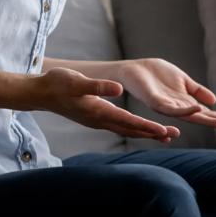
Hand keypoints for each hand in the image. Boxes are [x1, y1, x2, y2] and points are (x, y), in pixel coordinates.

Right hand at [35, 67, 179, 142]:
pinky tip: (142, 128)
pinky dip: (134, 128)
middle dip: (153, 133)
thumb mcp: (78, 81)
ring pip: (126, 130)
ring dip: (146, 132)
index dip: (147, 126)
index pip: (128, 121)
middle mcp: (100, 120)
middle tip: (174, 134)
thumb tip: (118, 89)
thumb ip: (98, 86)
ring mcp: (98, 121)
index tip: (164, 130)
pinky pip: (120, 126)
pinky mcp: (95, 118)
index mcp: (99, 112)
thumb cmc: (58, 84)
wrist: (41, 93)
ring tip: (165, 135)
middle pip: (131, 130)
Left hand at [119, 58, 215, 128]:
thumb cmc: (156, 74)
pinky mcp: (156, 102)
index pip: (205, 112)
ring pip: (189, 116)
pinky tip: (197, 108)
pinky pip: (172, 109)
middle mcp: (178, 108)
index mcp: (184, 102)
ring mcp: (168, 106)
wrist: (134, 69)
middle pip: (200, 116)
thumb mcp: (183, 80)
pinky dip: (185, 110)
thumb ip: (197, 90)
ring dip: (205, 119)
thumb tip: (214, 101)